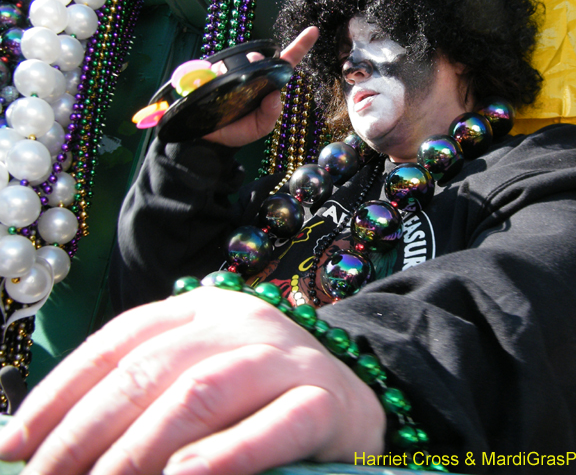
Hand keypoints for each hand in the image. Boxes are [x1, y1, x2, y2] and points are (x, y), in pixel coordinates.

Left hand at [0, 287, 384, 474]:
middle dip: (87, 431)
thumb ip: (146, 394)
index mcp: (204, 309)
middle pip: (152, 367)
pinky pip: (275, 424)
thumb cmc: (261, 396)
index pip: (120, 340)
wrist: (353, 393)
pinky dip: (228, 455)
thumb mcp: (201, 377)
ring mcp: (286, 356)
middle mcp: (243, 321)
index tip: (14, 446)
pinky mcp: (324, 399)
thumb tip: (48, 442)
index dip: (61, 392)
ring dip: (142, 447)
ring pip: (203, 390)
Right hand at [203, 26, 319, 147]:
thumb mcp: (261, 127)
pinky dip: (219, 74)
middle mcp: (253, 75)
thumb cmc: (240, 130)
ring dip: (238, 70)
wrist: (212, 138)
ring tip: (229, 92)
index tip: (314, 30)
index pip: (287, 63)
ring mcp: (234, 72)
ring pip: (240, 60)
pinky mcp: (215, 72)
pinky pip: (219, 67)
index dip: (300, 45)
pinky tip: (215, 86)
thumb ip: (270, 114)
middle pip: (261, 57)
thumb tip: (275, 95)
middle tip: (251, 76)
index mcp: (268, 85)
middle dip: (260, 61)